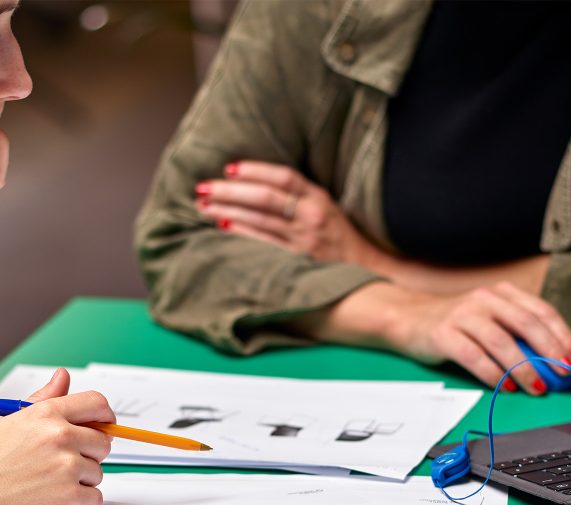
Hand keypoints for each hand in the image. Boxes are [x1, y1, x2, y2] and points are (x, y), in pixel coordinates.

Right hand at [0, 368, 113, 504]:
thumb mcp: (11, 422)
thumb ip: (44, 400)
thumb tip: (63, 376)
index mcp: (47, 414)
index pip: (97, 403)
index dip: (105, 416)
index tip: (104, 425)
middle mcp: (60, 436)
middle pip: (103, 441)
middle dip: (90, 454)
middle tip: (64, 464)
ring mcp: (66, 467)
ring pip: (98, 472)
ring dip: (81, 481)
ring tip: (49, 484)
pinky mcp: (69, 497)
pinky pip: (95, 498)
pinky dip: (80, 503)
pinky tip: (54, 500)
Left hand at [194, 160, 384, 266]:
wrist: (367, 268)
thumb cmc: (339, 235)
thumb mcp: (325, 206)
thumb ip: (297, 194)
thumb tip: (254, 183)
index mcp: (318, 197)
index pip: (283, 176)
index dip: (254, 170)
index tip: (228, 169)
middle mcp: (312, 215)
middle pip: (264, 197)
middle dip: (229, 191)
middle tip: (202, 187)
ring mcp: (305, 239)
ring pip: (259, 219)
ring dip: (227, 211)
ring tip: (203, 206)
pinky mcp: (299, 260)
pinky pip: (264, 243)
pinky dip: (242, 232)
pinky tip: (223, 225)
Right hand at [395, 283, 570, 393]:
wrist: (408, 318)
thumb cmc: (457, 324)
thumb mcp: (489, 318)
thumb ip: (516, 333)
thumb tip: (554, 361)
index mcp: (501, 293)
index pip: (540, 311)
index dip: (561, 334)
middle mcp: (483, 299)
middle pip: (524, 323)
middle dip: (549, 351)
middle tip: (563, 373)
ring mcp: (462, 315)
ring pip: (500, 341)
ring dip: (522, 367)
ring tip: (536, 387)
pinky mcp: (443, 334)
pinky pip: (473, 356)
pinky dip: (492, 374)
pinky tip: (504, 387)